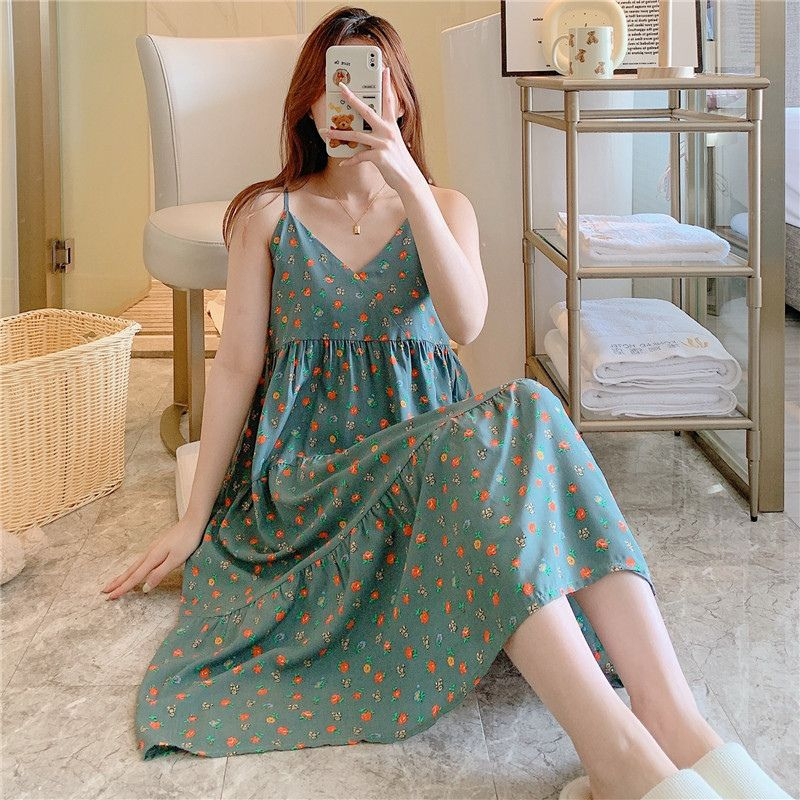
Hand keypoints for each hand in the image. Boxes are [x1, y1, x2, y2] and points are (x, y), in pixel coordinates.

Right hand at [99, 518, 204, 599]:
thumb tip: (144, 588)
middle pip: (131, 571)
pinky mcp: (159, 546)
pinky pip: (141, 561)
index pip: (135, 577)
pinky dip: (134, 568)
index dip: (123, 588)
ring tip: (115, 582)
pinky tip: (136, 569)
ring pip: (135, 565)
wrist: (194, 521)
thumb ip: (159, 573)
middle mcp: (150, 553)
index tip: (109, 597)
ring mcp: (154, 548)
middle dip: (118, 582)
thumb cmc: (188, 541)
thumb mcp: (175, 560)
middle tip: (104, 591)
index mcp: (153, 558)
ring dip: (124, 575)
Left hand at [318, 66, 424, 191]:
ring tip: (324, 131)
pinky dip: (350, 161)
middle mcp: (388, 131)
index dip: (387, 84)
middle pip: (366, 110)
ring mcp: (383, 143)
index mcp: (391, 126)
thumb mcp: (393, 144)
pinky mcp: (379, 157)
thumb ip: (382, 135)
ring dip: (339, 134)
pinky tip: (342, 163)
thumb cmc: (399, 163)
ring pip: (357, 135)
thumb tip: (366, 132)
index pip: (388, 101)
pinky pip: (360, 157)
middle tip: (341, 87)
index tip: (385, 69)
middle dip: (352, 98)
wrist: (409, 180)